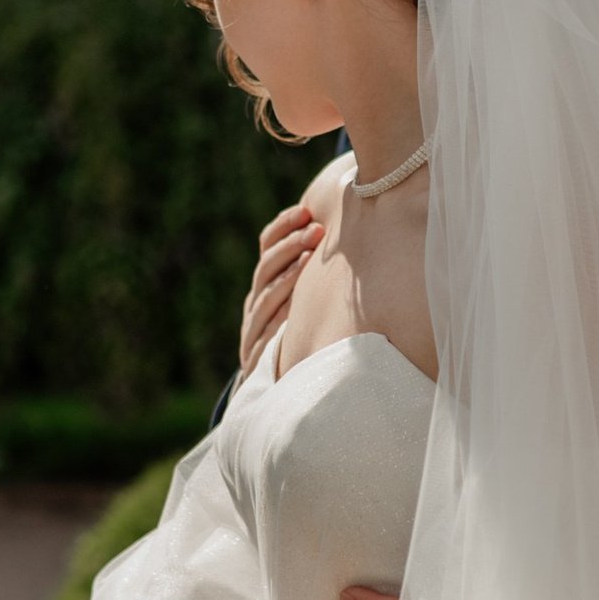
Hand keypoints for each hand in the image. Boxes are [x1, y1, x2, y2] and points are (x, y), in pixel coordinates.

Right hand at [239, 199, 322, 373]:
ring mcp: (253, 330)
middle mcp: (256, 303)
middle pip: (266, 268)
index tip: (305, 210)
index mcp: (266, 283)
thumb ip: (317, 267)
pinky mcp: (255, 358)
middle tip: (316, 230)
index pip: (267, 246)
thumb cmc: (305, 335)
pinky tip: (296, 305)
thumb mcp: (308, 299)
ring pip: (266, 297)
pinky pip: (266, 334)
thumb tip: (345, 226)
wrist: (282, 389)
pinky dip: (280, 318)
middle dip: (291, 246)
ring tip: (310, 258)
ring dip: (288, 276)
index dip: (283, 227)